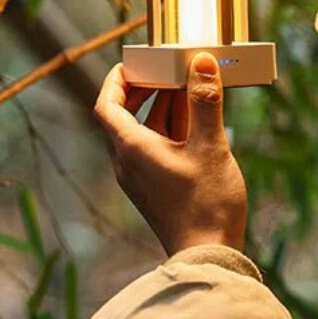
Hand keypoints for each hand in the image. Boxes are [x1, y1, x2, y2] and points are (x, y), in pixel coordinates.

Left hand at [94, 53, 247, 255]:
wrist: (209, 256)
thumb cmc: (206, 204)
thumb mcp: (210, 146)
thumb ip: (205, 101)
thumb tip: (200, 62)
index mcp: (132, 149)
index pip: (106, 105)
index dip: (116, 80)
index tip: (133, 62)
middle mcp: (129, 162)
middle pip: (125, 115)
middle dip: (145, 88)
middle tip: (167, 69)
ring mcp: (143, 177)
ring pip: (145, 131)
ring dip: (164, 107)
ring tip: (190, 87)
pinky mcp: (158, 187)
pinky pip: (156, 148)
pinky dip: (172, 129)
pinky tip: (198, 121)